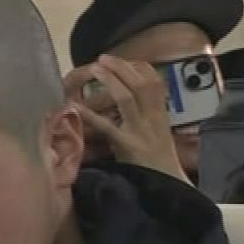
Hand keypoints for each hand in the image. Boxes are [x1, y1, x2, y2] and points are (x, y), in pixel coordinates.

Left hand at [62, 55, 188, 183]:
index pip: (155, 82)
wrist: (168, 184)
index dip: (140, 67)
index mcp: (161, 114)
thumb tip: (133, 101)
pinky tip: (76, 107)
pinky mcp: (128, 146)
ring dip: (111, 81)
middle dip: (123, 68)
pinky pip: (107, 127)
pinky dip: (90, 115)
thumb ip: (148, 116)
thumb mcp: (159, 134)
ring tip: (95, 69)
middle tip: (104, 58)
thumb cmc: (161, 161)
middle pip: (141, 84)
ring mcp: (140, 131)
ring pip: (127, 99)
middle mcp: (153, 119)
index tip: (126, 61)